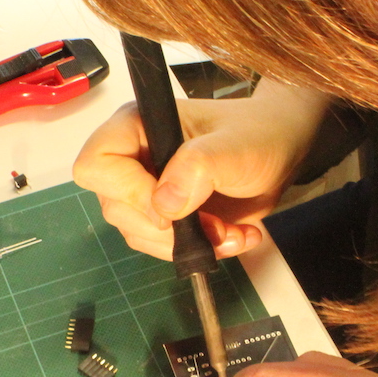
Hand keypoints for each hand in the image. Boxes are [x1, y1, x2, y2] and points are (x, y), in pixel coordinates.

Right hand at [72, 80, 331, 259]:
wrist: (282, 151)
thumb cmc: (258, 135)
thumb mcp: (236, 147)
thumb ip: (199, 167)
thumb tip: (164, 205)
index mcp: (136, 126)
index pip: (96, 164)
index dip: (125, 192)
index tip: (169, 207)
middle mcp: (131, 159)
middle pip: (115, 207)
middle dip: (168, 228)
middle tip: (216, 223)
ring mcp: (144, 191)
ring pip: (139, 234)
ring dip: (188, 243)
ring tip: (231, 231)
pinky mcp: (162, 217)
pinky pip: (162, 247)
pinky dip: (198, 250)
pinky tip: (231, 236)